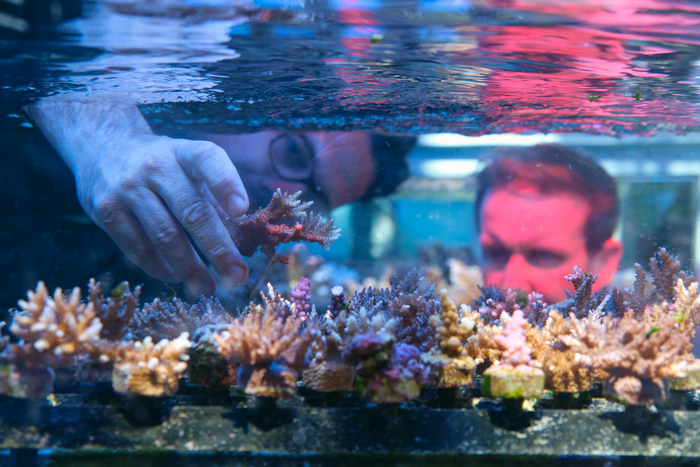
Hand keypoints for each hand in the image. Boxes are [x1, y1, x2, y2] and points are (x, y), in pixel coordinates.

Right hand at [25, 96, 248, 295]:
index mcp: (182, 151)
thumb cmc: (161, 163)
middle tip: (237, 276)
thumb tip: (238, 237)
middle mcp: (155, 167)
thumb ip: (212, 192)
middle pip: (191, 211)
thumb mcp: (186, 162)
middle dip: (218, 249)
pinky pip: (137, 247)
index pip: (207, 159)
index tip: (241, 211)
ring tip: (208, 287)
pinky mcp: (105, 211)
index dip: (226, 183)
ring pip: (165, 236)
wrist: (101, 144)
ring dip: (190, 268)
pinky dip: (159, 267)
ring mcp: (127, 189)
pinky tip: (176, 276)